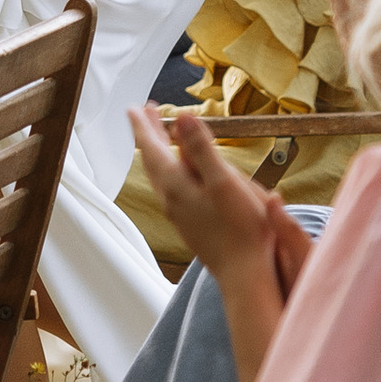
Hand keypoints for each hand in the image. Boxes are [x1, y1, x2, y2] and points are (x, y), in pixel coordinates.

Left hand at [126, 105, 295, 283]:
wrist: (245, 274)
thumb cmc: (241, 229)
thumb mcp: (224, 181)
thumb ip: (201, 149)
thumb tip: (182, 117)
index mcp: (176, 185)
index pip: (152, 148)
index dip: (143, 126)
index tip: (135, 107)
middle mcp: (171, 199)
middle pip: (154, 161)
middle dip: (150, 135)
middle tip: (147, 113)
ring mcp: (180, 214)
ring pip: (162, 176)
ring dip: (160, 152)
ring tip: (163, 136)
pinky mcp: (191, 224)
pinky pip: (173, 188)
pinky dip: (172, 169)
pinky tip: (182, 172)